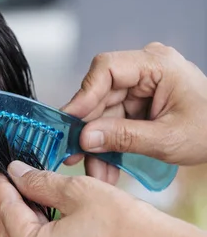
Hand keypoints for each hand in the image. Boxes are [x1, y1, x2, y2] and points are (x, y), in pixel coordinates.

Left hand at [0, 162, 181, 236]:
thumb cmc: (127, 226)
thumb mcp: (78, 192)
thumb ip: (39, 182)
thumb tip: (17, 173)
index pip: (7, 213)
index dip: (0, 187)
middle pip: (8, 236)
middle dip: (9, 207)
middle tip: (12, 182)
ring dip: (22, 225)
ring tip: (30, 198)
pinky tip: (46, 222)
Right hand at [62, 42, 206, 183]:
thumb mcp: (167, 139)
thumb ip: (123, 137)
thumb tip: (85, 138)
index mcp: (157, 64)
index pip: (107, 69)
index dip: (84, 95)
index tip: (70, 121)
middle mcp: (144, 71)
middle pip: (100, 95)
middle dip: (88, 130)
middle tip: (73, 155)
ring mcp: (140, 88)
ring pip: (103, 114)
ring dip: (97, 144)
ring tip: (95, 172)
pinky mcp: (137, 105)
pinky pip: (113, 123)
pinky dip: (108, 146)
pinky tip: (105, 168)